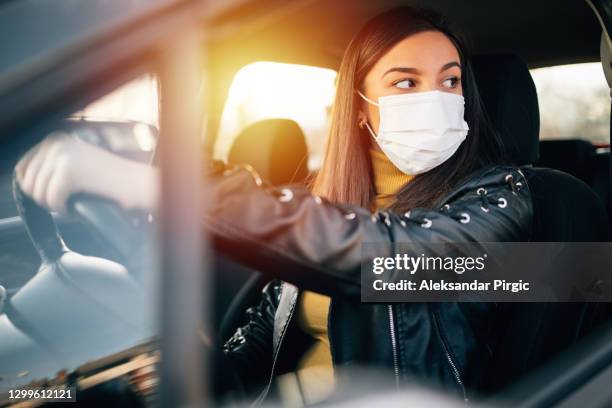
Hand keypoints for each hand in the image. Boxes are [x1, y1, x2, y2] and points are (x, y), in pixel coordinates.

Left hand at [15, 132, 158, 213]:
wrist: (134, 184)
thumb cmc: (107, 180)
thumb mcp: (72, 164)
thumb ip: (46, 167)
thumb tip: (21, 179)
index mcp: (54, 139)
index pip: (21, 168)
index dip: (35, 188)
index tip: (55, 194)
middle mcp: (55, 142)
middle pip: (27, 182)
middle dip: (44, 197)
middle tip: (65, 200)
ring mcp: (62, 155)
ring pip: (37, 192)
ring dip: (54, 204)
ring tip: (73, 202)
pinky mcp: (69, 171)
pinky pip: (51, 199)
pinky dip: (63, 209)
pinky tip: (76, 206)